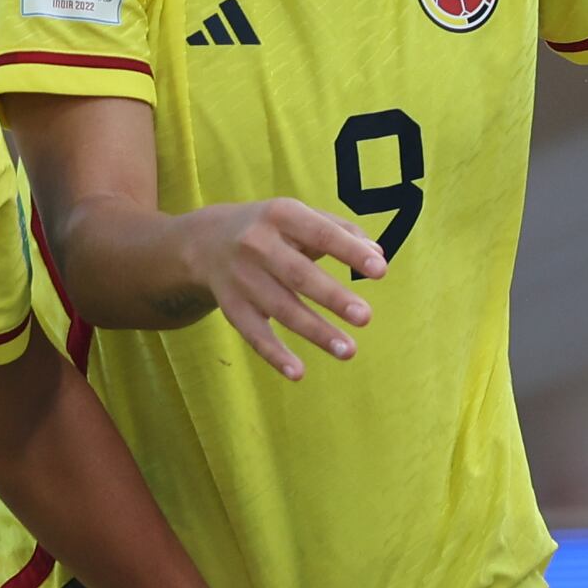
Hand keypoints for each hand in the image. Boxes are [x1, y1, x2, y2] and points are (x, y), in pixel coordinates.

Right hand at [181, 195, 387, 377]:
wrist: (206, 242)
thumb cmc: (272, 230)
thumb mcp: (300, 217)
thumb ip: (341, 230)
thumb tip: (377, 253)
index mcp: (281, 215)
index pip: (320, 233)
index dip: (350, 251)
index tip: (381, 270)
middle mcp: (257, 245)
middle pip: (298, 275)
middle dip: (332, 297)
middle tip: (365, 317)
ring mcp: (242, 278)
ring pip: (281, 309)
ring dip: (316, 332)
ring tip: (348, 351)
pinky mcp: (232, 306)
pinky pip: (254, 334)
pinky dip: (274, 354)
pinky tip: (298, 372)